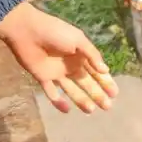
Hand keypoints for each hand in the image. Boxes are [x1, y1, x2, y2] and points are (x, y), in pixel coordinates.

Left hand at [0, 2, 118, 113]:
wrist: (27, 31)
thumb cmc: (55, 32)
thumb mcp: (78, 39)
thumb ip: (92, 55)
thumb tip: (105, 70)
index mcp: (80, 55)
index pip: (96, 72)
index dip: (105, 82)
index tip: (114, 94)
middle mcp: (71, 66)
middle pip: (87, 83)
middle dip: (97, 94)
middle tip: (107, 107)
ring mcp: (57, 73)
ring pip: (72, 90)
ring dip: (82, 100)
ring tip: (91, 110)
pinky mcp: (43, 78)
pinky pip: (51, 93)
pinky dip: (58, 102)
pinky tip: (67, 109)